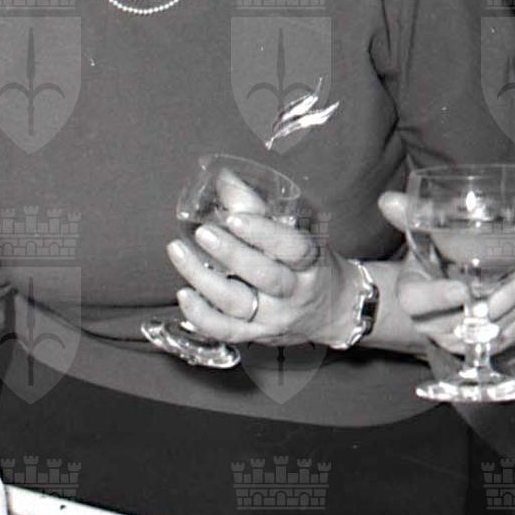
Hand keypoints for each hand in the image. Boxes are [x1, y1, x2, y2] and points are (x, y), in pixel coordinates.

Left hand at [165, 171, 357, 349]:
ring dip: (204, 279)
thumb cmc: (310, 265)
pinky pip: (226, 331)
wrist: (335, 310)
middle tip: (202, 232)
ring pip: (238, 304)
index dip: (263, 233)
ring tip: (179, 252)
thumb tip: (223, 178)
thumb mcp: (296, 233)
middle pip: (264, 276)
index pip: (292, 247)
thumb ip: (258, 208)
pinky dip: (202, 316)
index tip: (235, 217)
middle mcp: (294, 292)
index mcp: (310, 262)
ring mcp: (274, 318)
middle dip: (231, 253)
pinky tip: (184, 294)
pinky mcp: (256, 335)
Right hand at [374, 191, 514, 357]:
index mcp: (412, 297)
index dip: (438, 297)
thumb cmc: (428, 265)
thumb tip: (389, 198)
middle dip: (510, 293)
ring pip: (496, 327)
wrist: (433, 301)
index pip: (417, 301)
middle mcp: (432, 325)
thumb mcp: (417, 242)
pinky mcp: (481, 346)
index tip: (462, 288)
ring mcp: (458, 339)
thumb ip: (408, 218)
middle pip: (470, 316)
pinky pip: (510, 336)